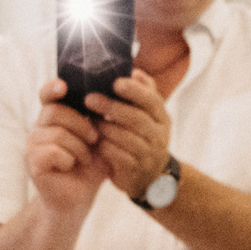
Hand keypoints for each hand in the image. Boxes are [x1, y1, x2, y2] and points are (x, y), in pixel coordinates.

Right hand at [26, 80, 110, 215]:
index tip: (63, 87)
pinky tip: (70, 167)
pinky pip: (53, 151)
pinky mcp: (32, 162)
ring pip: (57, 133)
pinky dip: (68, 159)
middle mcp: (39, 128)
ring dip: (79, 147)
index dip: (53, 88)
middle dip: (81, 125)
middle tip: (94, 139)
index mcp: (55, 118)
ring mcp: (32, 145)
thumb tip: (113, 95)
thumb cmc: (90, 167)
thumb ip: (102, 118)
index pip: (48, 94)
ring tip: (83, 158)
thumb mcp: (101, 140)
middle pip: (55, 111)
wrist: (80, 199)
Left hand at [85, 71, 174, 200]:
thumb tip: (134, 71)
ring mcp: (149, 154)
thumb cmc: (141, 138)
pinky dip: (105, 147)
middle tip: (89, 99)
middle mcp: (159, 135)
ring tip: (88, 119)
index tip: (115, 82)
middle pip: (137, 118)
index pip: (151, 100)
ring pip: (127, 137)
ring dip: (105, 127)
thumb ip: (141, 94)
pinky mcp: (136, 170)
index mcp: (161, 117)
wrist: (149, 178)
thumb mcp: (147, 117)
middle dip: (112, 107)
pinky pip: (119, 156)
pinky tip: (94, 141)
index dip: (134, 91)